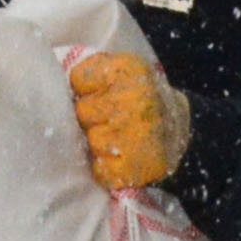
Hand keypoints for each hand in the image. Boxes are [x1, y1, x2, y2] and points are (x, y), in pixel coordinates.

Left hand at [71, 50, 188, 191]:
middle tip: (110, 119)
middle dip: (91, 117)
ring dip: (99, 143)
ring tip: (119, 139)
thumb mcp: (127, 71)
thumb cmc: (143, 99)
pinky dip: (106, 168)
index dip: (84, 90)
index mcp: (129, 70)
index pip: (78, 79)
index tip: (98, 95)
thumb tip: (58, 82)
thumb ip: (95, 70)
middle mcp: (135, 99)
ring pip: (91, 141)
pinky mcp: (135, 166)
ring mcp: (136, 134)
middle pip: (82, 112)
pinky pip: (100, 169)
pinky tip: (121, 159)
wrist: (183, 131)